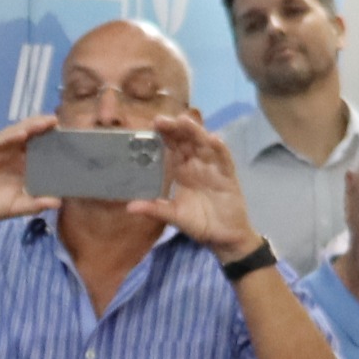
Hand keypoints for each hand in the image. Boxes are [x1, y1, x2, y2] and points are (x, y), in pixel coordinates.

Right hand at [0, 115, 57, 230]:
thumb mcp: (17, 207)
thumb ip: (35, 204)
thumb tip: (58, 202)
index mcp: (22, 166)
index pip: (40, 150)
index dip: (52, 142)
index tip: (68, 138)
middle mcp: (11, 155)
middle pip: (30, 137)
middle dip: (43, 129)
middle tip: (58, 123)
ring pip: (15, 134)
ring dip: (30, 127)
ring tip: (45, 122)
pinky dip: (10, 136)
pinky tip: (22, 133)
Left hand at [111, 110, 258, 260]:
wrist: (224, 238)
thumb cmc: (199, 223)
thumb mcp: (174, 216)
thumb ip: (155, 209)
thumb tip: (129, 206)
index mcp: (182, 170)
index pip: (172, 147)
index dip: (164, 135)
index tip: (152, 125)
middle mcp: (197, 165)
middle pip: (187, 141)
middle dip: (175, 129)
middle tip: (161, 120)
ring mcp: (213, 168)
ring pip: (204, 144)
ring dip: (195, 132)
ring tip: (184, 121)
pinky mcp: (228, 175)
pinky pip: (224, 159)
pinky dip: (219, 149)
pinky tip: (213, 139)